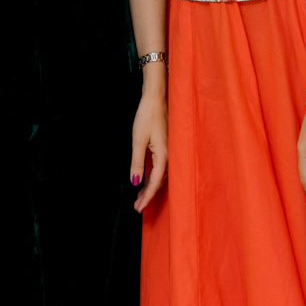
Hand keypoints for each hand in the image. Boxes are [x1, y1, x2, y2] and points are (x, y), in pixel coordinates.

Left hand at [130, 85, 166, 212]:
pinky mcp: (167, 147)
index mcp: (164, 155)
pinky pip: (162, 168)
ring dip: (151, 187)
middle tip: (137, 207)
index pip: (155, 182)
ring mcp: (170, 151)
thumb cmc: (147, 116)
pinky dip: (154, 177)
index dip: (146, 196)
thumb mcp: (138, 140)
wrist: (156, 97)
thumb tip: (135, 182)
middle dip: (148, 195)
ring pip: (161, 176)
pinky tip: (146, 180)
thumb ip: (137, 162)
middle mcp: (170, 156)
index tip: (138, 208)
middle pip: (160, 182)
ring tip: (139, 197)